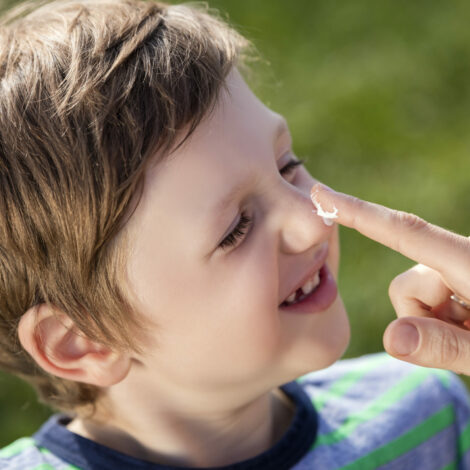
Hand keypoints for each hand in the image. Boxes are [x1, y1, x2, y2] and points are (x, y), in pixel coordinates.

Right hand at [311, 182, 469, 373]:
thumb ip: (448, 347)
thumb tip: (390, 338)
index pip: (402, 230)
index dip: (357, 212)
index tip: (321, 194)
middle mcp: (461, 262)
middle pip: (406, 285)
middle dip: (424, 318)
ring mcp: (461, 274)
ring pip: (416, 298)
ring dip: (438, 326)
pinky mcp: (461, 287)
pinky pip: (430, 306)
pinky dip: (445, 326)